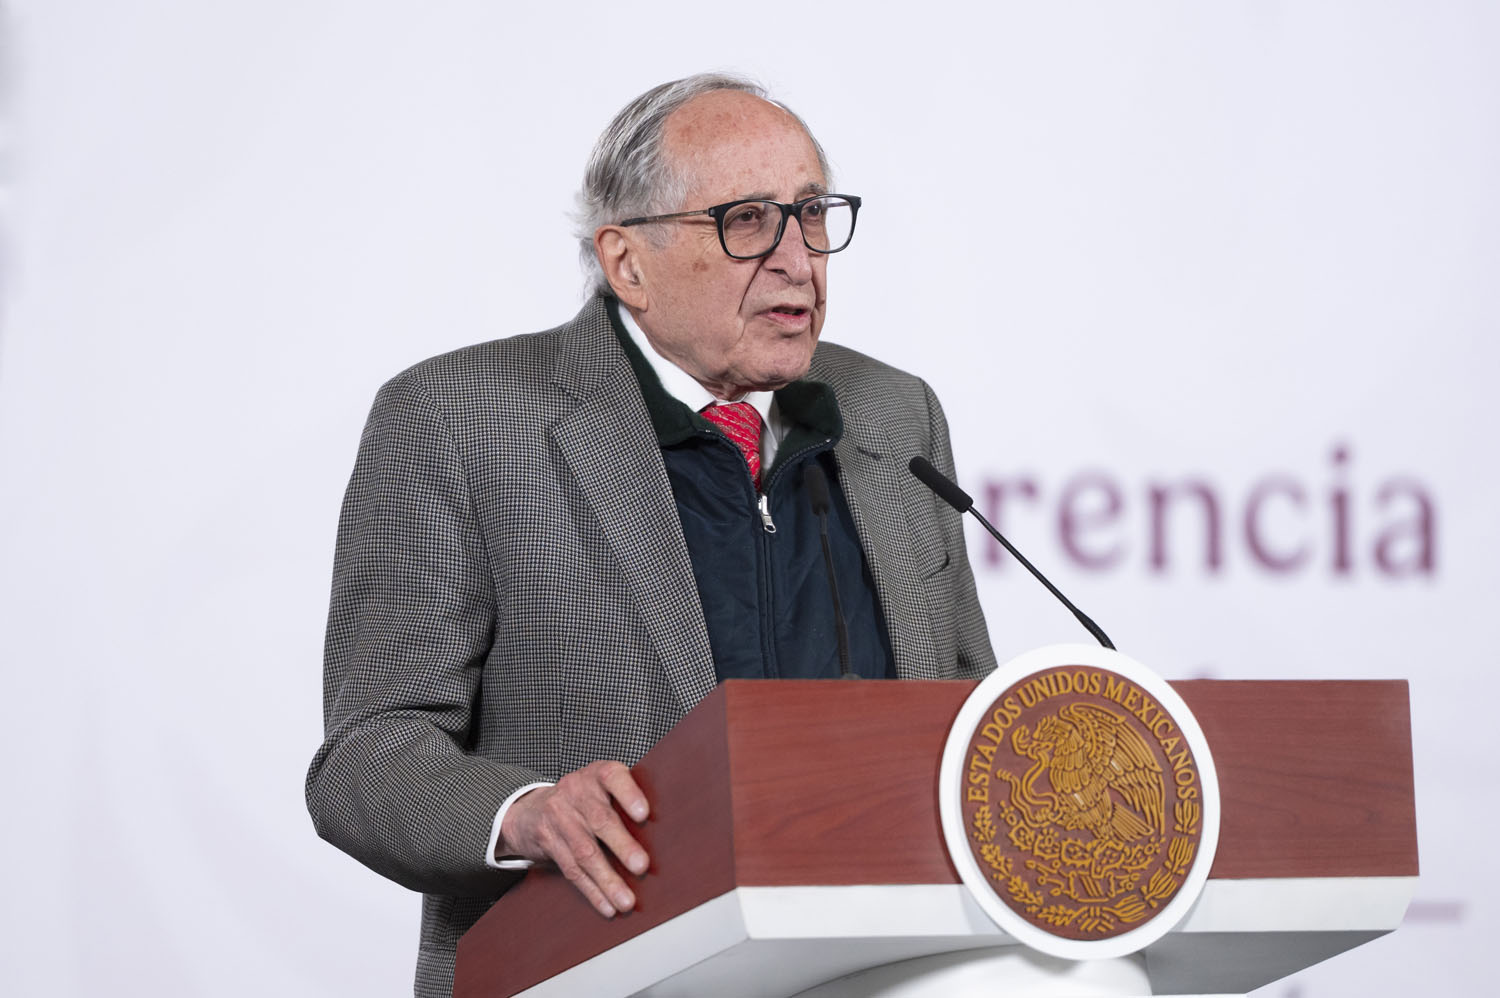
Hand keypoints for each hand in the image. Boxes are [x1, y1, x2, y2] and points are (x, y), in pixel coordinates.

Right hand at [500, 760, 649, 917]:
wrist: (532, 810)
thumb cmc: (585, 799)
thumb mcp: (601, 787)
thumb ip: (627, 800)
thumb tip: (668, 832)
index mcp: (596, 775)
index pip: (612, 777)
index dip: (628, 794)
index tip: (644, 814)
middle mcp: (576, 792)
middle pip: (600, 819)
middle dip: (622, 845)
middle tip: (641, 866)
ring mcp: (559, 817)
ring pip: (585, 852)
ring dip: (608, 880)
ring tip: (626, 901)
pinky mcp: (549, 842)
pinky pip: (572, 870)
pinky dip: (592, 891)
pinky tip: (607, 906)